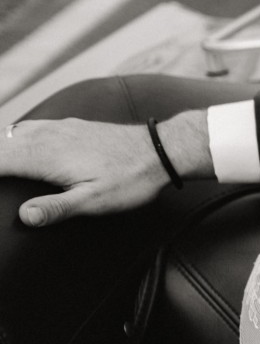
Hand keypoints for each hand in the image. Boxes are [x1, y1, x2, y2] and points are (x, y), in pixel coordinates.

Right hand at [0, 113, 209, 225]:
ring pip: (7, 132)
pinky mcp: (66, 126)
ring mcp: (55, 127)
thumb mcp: (96, 202)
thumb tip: (24, 217)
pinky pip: (24, 127)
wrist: (161, 150)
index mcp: (44, 155)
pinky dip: (7, 136)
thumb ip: (58, 208)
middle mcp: (44, 136)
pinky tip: (8, 142)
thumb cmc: (130, 180)